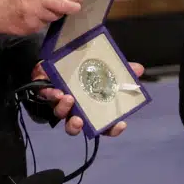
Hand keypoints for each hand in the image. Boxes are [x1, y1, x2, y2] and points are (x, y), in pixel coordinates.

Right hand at [0, 0, 82, 35]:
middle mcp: (37, 0)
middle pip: (65, 6)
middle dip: (73, 6)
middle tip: (76, 6)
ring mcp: (34, 16)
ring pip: (54, 16)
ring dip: (54, 13)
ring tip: (44, 8)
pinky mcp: (29, 28)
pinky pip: (43, 25)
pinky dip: (41, 21)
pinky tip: (31, 15)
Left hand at [30, 62, 144, 136]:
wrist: (62, 53)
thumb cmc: (86, 67)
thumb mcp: (105, 68)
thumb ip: (120, 71)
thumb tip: (139, 68)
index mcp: (90, 109)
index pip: (102, 127)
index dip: (110, 129)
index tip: (119, 124)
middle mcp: (73, 110)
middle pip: (74, 126)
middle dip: (76, 126)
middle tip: (79, 120)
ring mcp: (58, 102)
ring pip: (59, 113)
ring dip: (63, 109)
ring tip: (68, 99)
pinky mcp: (45, 91)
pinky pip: (45, 96)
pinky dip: (50, 94)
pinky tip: (55, 90)